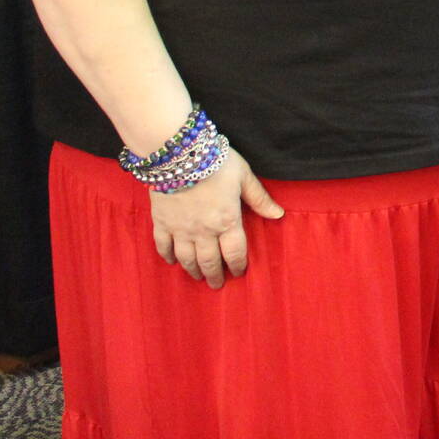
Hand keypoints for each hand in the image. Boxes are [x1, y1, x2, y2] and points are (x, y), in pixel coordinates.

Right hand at [149, 147, 283, 287]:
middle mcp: (204, 231)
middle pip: (210, 261)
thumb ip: (259, 198)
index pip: (235, 252)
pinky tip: (172, 261)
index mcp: (227, 221)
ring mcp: (180, 229)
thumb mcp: (244, 177)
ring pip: (187, 258)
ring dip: (193, 270)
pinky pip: (163, 246)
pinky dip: (168, 256)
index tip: (239, 273)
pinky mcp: (161, 222)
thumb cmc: (216, 162)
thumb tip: (278, 214)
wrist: (179, 154)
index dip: (238, 265)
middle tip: (217, 285)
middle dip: (214, 275)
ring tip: (198, 276)